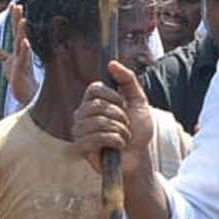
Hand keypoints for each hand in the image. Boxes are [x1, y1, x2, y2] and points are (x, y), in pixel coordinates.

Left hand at [0, 3, 36, 102]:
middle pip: (20, 34)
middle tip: (18, 6)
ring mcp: (25, 61)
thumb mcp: (7, 63)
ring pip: (24, 44)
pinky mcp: (24, 71)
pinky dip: (25, 50)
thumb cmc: (20, 78)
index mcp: (19, 50)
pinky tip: (25, 42)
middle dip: (18, 20)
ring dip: (23, 32)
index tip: (14, 5)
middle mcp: (24, 53)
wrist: (28, 96)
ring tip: (23, 20)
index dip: (14, 19)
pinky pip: (25, 59)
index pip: (16, 31)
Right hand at [72, 60, 154, 177]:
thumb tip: (112, 63)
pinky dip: (115, 141)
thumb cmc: (137, 130)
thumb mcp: (138, 101)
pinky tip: (119, 146)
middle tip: (126, 126)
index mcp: (92, 101)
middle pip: (97, 106)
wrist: (139, 155)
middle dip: (120, 117)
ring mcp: (79, 130)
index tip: (123, 105)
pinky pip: (97, 138)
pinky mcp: (81, 147)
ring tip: (124, 137)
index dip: (113, 96)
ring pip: (99, 122)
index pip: (94, 88)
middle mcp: (81, 114)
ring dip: (120, 131)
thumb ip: (128, 80)